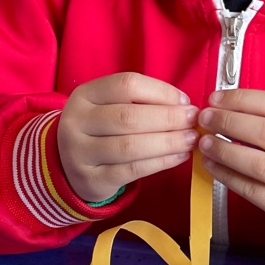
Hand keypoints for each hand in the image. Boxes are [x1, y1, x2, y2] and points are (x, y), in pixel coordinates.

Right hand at [57, 72, 198, 203]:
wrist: (70, 166)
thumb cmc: (102, 130)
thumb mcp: (111, 107)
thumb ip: (142, 102)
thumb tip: (184, 106)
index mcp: (85, 95)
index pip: (126, 85)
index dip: (161, 91)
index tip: (185, 101)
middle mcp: (77, 121)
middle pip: (128, 117)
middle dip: (168, 118)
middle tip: (193, 121)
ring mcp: (80, 153)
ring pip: (130, 146)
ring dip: (168, 142)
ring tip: (190, 140)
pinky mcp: (91, 179)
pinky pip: (132, 171)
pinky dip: (160, 162)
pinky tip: (179, 157)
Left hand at [198, 89, 264, 242]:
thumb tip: (226, 110)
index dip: (242, 99)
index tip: (215, 99)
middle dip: (229, 122)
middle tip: (205, 119)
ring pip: (260, 165)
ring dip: (225, 151)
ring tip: (204, 144)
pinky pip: (254, 191)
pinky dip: (228, 177)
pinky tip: (213, 167)